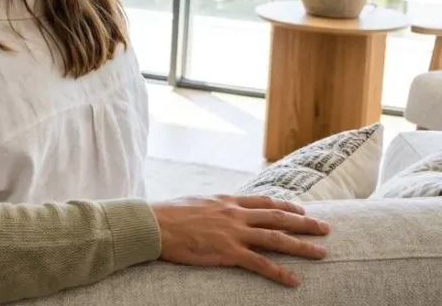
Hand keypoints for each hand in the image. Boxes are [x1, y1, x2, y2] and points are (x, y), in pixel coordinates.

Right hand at [152, 194, 329, 286]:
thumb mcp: (194, 202)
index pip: (264, 201)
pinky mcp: (228, 251)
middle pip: (278, 216)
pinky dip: (280, 273)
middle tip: (326, 227)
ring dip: (302, 246)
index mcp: (226, 201)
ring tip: (322, 253)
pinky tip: (295, 280)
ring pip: (277, 238)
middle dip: (305, 222)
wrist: (154, 224)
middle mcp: (235, 214)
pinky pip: (261, 263)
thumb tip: (215, 209)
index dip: (286, 205)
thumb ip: (212, 207)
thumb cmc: (167, 214)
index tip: (301, 209)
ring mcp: (234, 233)